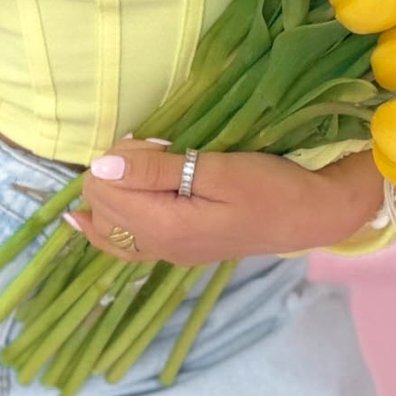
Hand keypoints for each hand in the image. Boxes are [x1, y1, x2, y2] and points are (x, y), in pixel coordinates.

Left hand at [67, 138, 366, 264]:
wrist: (310, 215)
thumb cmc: (270, 186)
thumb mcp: (216, 169)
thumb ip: (156, 170)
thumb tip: (101, 167)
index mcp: (165, 228)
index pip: (104, 191)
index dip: (116, 158)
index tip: (151, 141)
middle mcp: (159, 248)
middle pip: (101, 208)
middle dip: (113, 173)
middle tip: (153, 149)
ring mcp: (168, 254)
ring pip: (108, 228)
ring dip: (111, 193)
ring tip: (139, 166)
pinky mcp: (178, 249)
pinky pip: (124, 243)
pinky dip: (105, 224)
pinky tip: (86, 217)